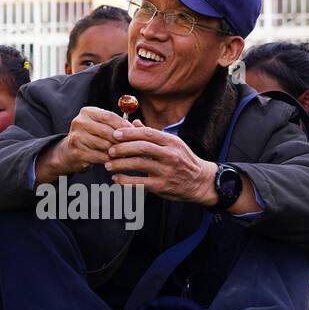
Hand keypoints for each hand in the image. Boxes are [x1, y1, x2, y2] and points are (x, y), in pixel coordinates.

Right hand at [38, 106, 130, 179]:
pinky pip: (99, 157)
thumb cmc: (91, 137)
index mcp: (87, 112)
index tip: (136, 132)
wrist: (69, 152)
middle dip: (121, 140)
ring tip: (125, 154)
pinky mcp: (77, 152)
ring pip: (104, 145)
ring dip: (116, 151)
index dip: (123, 125)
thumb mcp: (100, 125)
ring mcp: (76, 138)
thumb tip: (137, 125)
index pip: (109, 116)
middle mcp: (79, 122)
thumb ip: (115, 123)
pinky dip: (109, 160)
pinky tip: (115, 161)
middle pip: (107, 131)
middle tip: (133, 146)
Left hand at [104, 123, 218, 204]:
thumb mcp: (172, 144)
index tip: (115, 134)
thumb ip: (152, 134)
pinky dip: (126, 181)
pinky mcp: (163, 186)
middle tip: (110, 150)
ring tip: (108, 165)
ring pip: (139, 164)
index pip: (148, 134)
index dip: (130, 133)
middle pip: (142, 148)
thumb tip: (133, 123)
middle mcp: (170, 155)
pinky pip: (140, 183)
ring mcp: (166, 171)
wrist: (200, 181)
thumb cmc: (183, 160)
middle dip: (123, 148)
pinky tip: (116, 179)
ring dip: (121, 164)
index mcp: (171, 142)